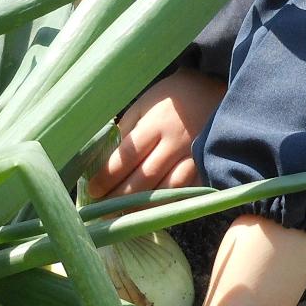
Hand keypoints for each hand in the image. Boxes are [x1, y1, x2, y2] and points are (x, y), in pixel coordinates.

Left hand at [89, 70, 225, 200]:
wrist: (212, 89)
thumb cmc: (170, 97)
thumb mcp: (143, 105)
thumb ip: (125, 131)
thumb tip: (105, 160)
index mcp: (155, 124)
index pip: (126, 157)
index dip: (107, 177)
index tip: (93, 189)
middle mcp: (175, 143)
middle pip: (144, 178)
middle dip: (121, 197)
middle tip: (103, 209)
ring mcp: (194, 157)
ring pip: (167, 190)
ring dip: (144, 206)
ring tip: (124, 216)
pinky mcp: (208, 165)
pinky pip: (187, 191)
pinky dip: (169, 204)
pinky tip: (153, 211)